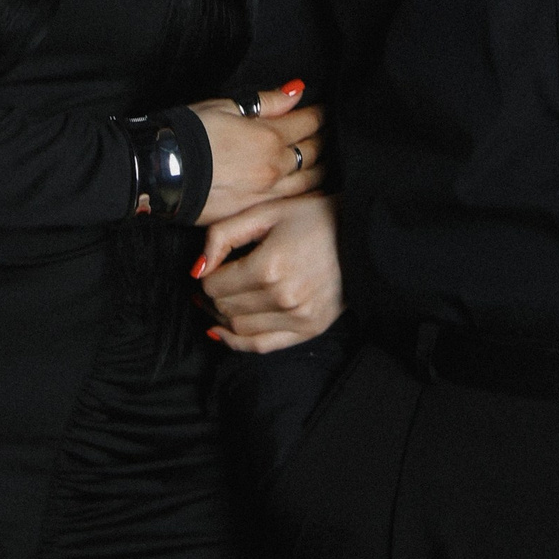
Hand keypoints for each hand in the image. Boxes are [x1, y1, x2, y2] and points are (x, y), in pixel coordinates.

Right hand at [191, 81, 325, 225]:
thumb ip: (265, 103)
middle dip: (326, 140)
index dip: (320, 115)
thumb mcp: (224, 107)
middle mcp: (274, 167)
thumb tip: (296, 92)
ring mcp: (266, 193)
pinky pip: (291, 202)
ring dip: (322, 169)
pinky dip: (306, 193)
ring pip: (309, 181)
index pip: (308, 122)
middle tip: (333, 134)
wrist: (158, 172)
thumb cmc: (186, 135)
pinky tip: (311, 189)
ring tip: (328, 162)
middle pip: (315, 152)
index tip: (327, 111)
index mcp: (269, 137)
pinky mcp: (253, 211)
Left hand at [194, 191, 344, 352]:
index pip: (214, 286)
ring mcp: (298, 317)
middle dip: (210, 298)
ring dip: (221, 318)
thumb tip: (197, 269)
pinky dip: (238, 342)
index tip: (208, 270)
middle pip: (225, 308)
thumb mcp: (265, 212)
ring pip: (239, 328)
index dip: (204, 279)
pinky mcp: (310, 328)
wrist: (362, 235)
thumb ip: (223, 235)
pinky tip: (223, 331)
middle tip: (210, 286)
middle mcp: (283, 297)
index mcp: (269, 266)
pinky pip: (263, 346)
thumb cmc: (313, 218)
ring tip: (218, 303)